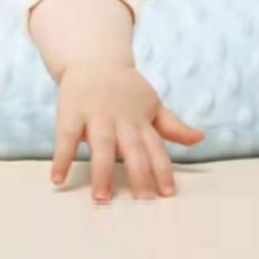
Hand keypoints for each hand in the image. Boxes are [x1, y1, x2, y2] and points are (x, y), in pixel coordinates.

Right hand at [50, 61, 204, 200]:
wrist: (94, 58)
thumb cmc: (125, 88)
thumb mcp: (151, 103)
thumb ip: (172, 125)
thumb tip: (200, 138)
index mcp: (141, 119)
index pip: (156, 147)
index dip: (162, 169)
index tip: (168, 194)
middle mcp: (121, 118)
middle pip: (132, 148)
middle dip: (139, 173)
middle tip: (143, 200)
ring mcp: (97, 115)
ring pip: (102, 144)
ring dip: (102, 170)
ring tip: (101, 196)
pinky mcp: (72, 111)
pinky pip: (67, 137)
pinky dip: (62, 157)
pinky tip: (58, 179)